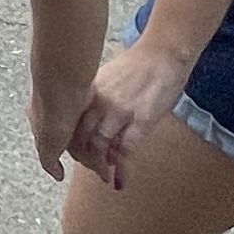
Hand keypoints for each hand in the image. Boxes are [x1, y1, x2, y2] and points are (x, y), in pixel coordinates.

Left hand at [64, 36, 185, 186]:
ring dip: (99, 166)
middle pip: (80, 137)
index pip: (70, 123)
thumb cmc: (138, 66)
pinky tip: (120, 180)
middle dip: (83, 158)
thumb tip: (88, 120)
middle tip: (91, 168)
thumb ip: (96, 99)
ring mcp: (120, 111)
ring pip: (99, 146)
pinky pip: (125, 150)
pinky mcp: (141, 118)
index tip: (76, 154)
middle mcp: (100, 101)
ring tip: (104, 176)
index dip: (70, 143)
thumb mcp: (108, 79)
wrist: (164, 53)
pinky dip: (120, 168)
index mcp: (89, 90)